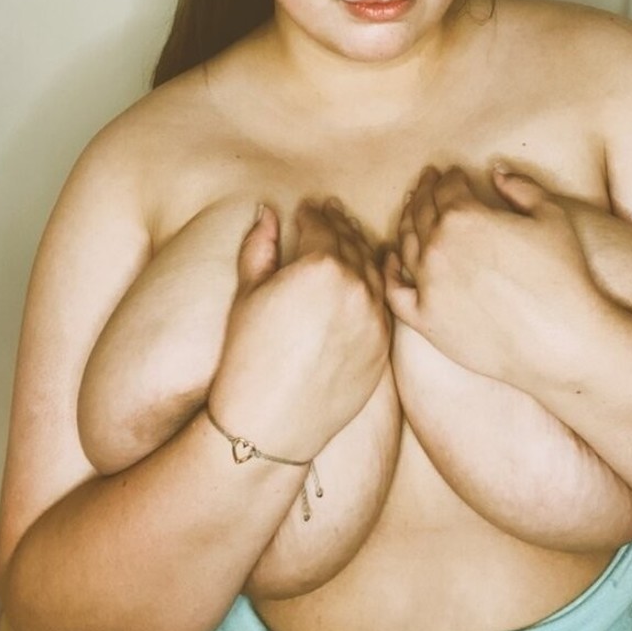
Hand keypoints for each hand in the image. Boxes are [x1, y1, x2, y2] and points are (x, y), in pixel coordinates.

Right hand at [208, 199, 390, 459]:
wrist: (272, 421)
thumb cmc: (249, 355)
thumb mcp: (248, 292)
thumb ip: (259, 246)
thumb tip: (266, 212)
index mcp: (320, 265)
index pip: (320, 225)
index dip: (310, 213)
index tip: (305, 209)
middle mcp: (356, 285)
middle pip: (350, 241)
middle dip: (337, 224)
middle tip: (329, 213)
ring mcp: (375, 315)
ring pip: (372, 268)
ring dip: (358, 250)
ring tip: (346, 240)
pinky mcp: (383, 343)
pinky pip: (381, 301)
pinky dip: (372, 284)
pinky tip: (362, 279)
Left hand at [383, 165, 601, 383]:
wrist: (560, 340)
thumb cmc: (562, 277)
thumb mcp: (551, 216)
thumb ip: (521, 187)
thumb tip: (497, 170)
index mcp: (464, 216)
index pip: (447, 187)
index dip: (450, 176)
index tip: (453, 173)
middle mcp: (438, 246)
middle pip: (421, 210)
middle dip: (424, 191)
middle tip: (426, 181)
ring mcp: (427, 284)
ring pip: (405, 243)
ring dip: (407, 222)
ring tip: (411, 211)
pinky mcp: (425, 318)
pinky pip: (395, 290)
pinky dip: (389, 271)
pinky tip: (392, 259)